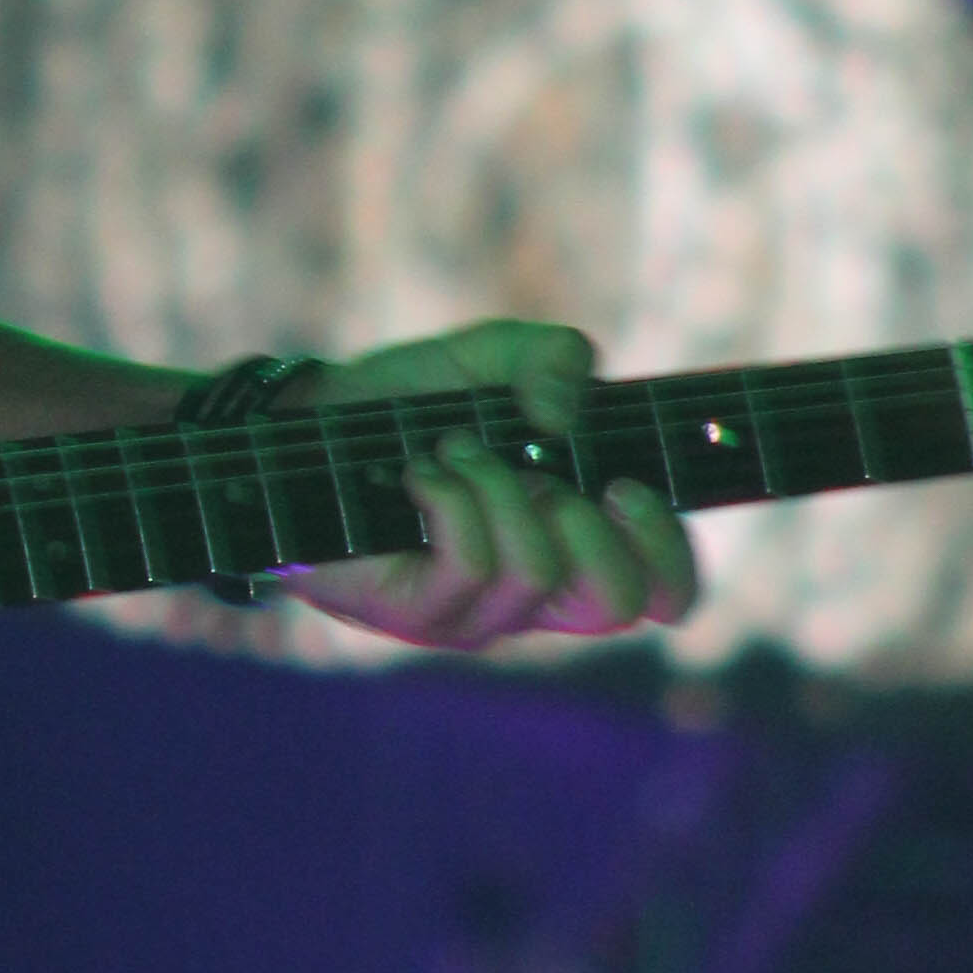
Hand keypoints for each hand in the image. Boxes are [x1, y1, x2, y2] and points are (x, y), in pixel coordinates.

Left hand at [277, 321, 698, 650]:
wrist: (304, 425)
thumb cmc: (407, 403)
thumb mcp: (492, 359)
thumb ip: (555, 357)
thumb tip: (564, 416)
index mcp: (576, 546)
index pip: (665, 594)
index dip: (668, 547)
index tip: (624, 483)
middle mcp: (533, 597)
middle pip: (617, 605)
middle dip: (590, 522)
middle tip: (537, 473)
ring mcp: (473, 615)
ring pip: (536, 572)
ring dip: (499, 488)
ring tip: (454, 451)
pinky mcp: (414, 613)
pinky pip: (470, 566)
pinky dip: (453, 500)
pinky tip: (420, 473)